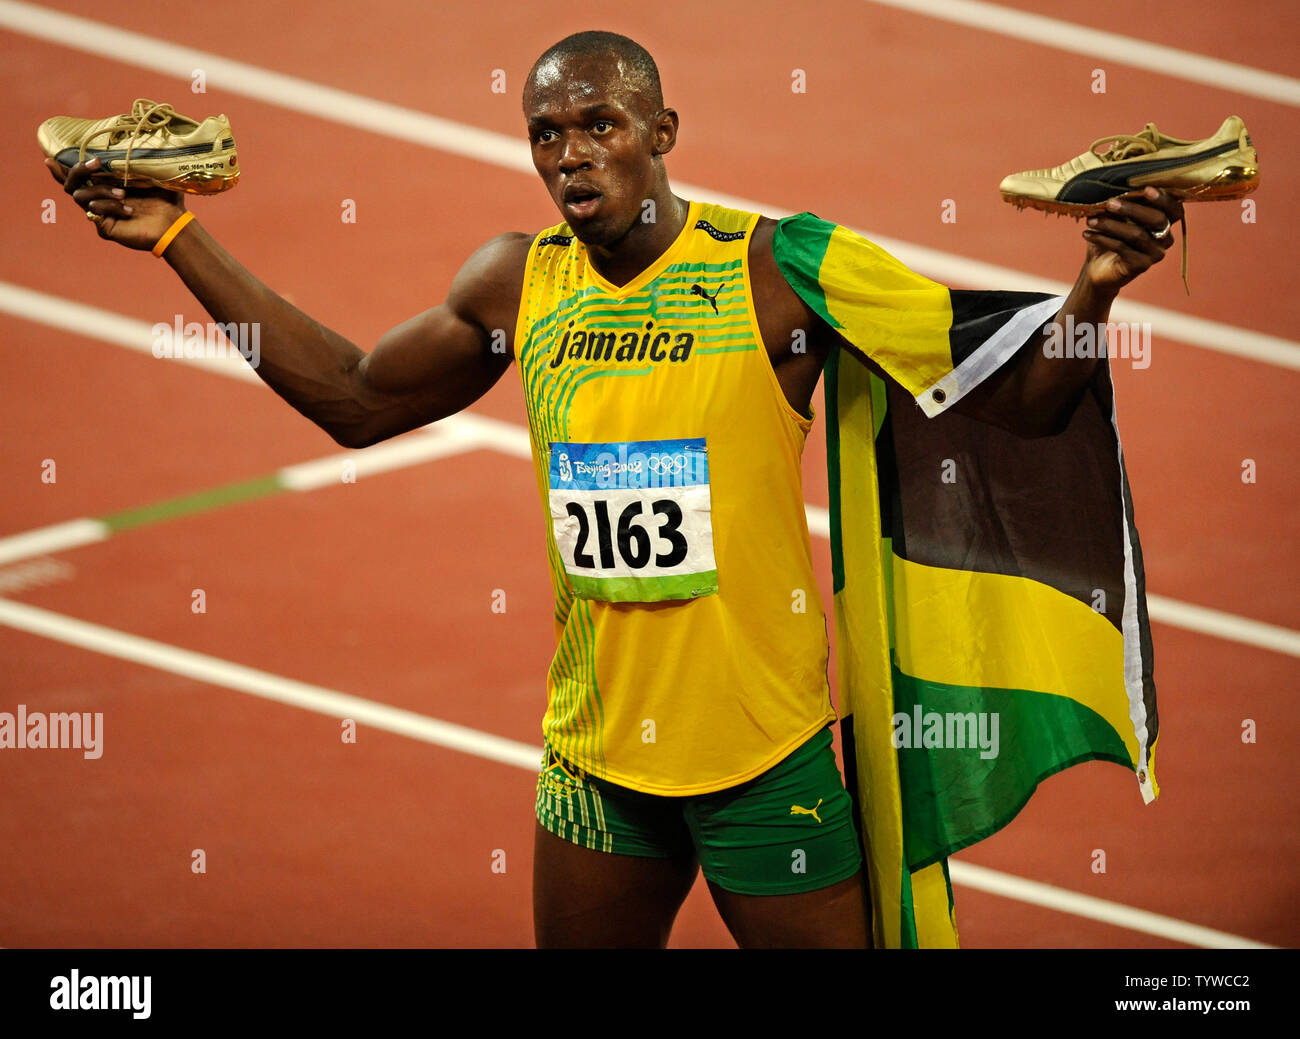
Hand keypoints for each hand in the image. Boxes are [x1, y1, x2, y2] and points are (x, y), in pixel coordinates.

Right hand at [44, 156, 185, 250]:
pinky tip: (128, 210)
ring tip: (123, 193)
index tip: (49, 158)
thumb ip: (137, 157)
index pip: (78, 176)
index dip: (60, 168)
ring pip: (80, 196)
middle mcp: (99, 198)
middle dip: (77, 170)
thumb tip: (133, 133)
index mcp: (106, 184)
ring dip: (100, 191)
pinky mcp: (104, 227)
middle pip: (70, 184)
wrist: (175, 225)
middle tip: (95, 164)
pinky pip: (94, 212)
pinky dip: (109, 207)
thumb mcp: (151, 173)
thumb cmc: (166, 199)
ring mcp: (100, 213)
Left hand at [1080, 186, 1183, 293]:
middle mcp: (1166, 238)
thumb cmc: (1109, 238)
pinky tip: (1087, 233)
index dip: (1164, 199)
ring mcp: (1155, 254)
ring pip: (1137, 234)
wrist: (1097, 268)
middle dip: (1133, 209)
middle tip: (1109, 203)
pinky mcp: (1141, 266)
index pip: (1174, 209)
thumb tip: (1112, 189)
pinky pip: (1123, 248)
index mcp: (1165, 222)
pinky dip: (1103, 238)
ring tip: (1090, 220)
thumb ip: (1121, 204)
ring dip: (1111, 225)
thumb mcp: (1116, 218)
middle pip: (1157, 219)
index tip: (1146, 189)